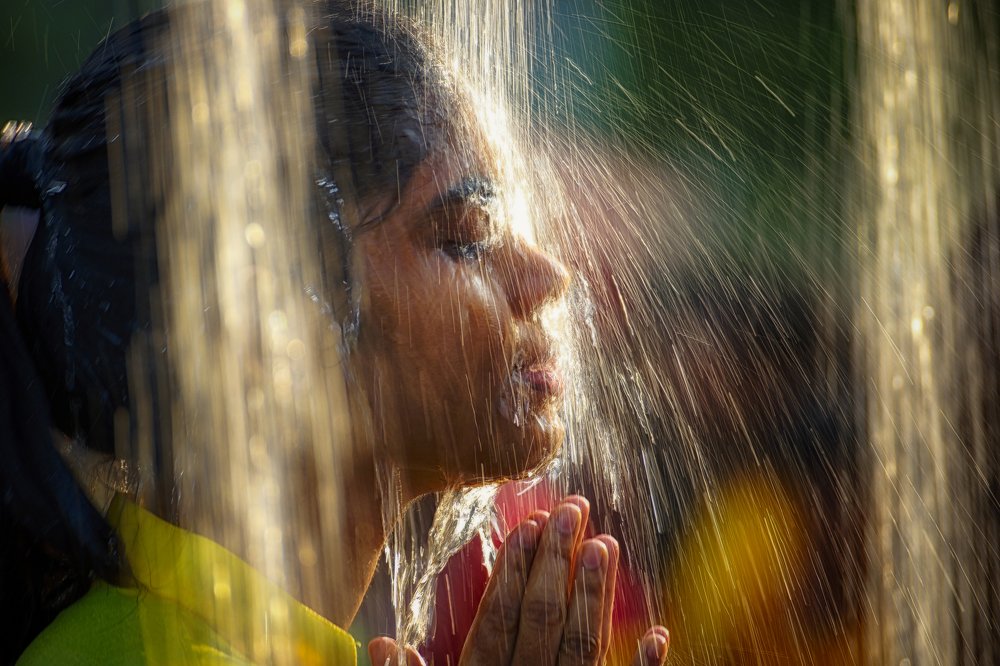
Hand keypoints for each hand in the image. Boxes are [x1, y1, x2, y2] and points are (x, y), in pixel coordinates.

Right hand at [368, 495, 669, 665]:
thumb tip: (385, 641)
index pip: (496, 621)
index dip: (511, 571)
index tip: (526, 524)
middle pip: (542, 623)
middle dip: (556, 564)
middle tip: (572, 510)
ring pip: (581, 649)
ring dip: (594, 597)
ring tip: (606, 545)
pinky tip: (660, 634)